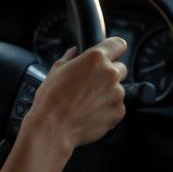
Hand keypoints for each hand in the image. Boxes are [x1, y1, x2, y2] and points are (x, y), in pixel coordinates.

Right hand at [24, 36, 127, 152]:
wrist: (53, 127)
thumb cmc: (52, 98)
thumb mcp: (56, 69)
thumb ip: (70, 57)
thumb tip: (74, 51)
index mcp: (96, 58)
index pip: (119, 44)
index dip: (115, 49)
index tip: (112, 54)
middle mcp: (110, 73)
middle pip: (120, 68)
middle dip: (109, 74)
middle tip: (92, 84)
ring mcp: (117, 94)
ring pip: (118, 89)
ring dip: (108, 93)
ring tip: (87, 102)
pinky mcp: (119, 112)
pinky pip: (117, 107)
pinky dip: (107, 109)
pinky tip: (91, 112)